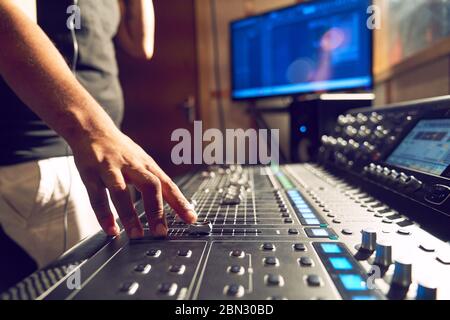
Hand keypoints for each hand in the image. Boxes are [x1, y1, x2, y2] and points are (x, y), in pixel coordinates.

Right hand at [71, 126, 196, 238]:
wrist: (91, 127)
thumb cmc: (120, 150)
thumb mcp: (142, 161)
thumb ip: (156, 182)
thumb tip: (176, 204)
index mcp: (147, 165)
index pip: (168, 185)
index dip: (180, 202)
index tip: (191, 218)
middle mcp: (132, 166)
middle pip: (149, 185)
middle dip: (156, 210)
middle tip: (161, 233)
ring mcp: (110, 168)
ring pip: (121, 191)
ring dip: (129, 214)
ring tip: (136, 234)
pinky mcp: (89, 172)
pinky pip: (97, 196)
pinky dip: (104, 215)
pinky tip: (110, 229)